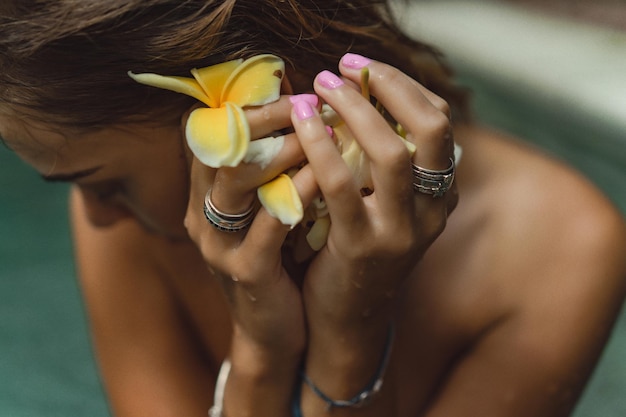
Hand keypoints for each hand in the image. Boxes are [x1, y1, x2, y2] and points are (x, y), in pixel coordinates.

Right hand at [182, 97, 317, 415]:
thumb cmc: (279, 257)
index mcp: (205, 195)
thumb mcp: (268, 207)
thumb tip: (300, 106)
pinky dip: (296, 195)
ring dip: (280, 150)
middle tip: (307, 101)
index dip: (247, 106)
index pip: (211, 132)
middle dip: (263, 119)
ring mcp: (220, 246)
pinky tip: (325, 177)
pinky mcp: (246, 273)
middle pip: (219, 148)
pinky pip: (268, 226)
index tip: (290, 90)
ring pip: (237, 182)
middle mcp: (202, 216)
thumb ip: (273, 164)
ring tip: (319, 130)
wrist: (273, 330)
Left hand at [290, 54, 455, 414]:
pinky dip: (320, 147)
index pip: (439, 122)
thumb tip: (355, 98)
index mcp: (439, 193)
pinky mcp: (361, 248)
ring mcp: (401, 232)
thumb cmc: (358, 250)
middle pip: (430, 130)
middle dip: (389, 87)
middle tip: (344, 66)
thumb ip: (382, 161)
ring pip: (391, 154)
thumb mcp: (383, 204)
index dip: (404, 86)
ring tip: (318, 87)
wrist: (347, 318)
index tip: (364, 68)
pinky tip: (301, 124)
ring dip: (354, 110)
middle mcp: (432, 211)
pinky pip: (341, 186)